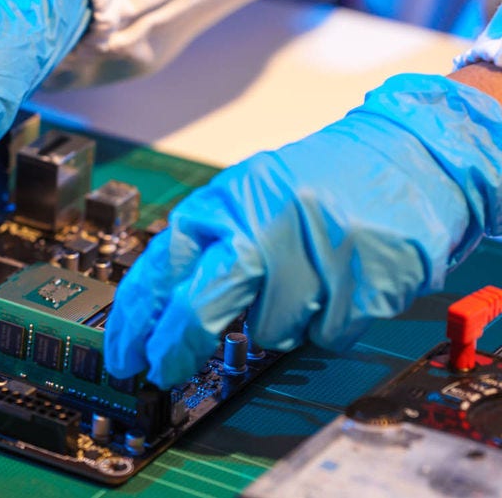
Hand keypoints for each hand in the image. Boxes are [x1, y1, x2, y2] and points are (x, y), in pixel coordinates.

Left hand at [104, 73, 501, 387]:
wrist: (408, 159)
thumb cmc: (318, 183)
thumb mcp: (244, 197)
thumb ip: (204, 246)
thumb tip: (156, 316)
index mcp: (224, 204)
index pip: (159, 272)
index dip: (135, 325)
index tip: (123, 357)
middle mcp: (261, 227)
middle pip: (200, 309)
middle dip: (177, 348)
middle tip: (164, 372)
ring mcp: (313, 256)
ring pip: (270, 331)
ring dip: (280, 323)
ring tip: (303, 283)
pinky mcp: (361, 284)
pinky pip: (325, 335)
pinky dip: (328, 323)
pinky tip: (338, 286)